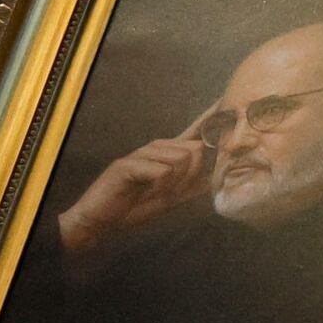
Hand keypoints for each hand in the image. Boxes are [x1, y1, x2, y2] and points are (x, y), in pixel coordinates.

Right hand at [54, 133, 214, 255]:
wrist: (100, 221)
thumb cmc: (131, 208)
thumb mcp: (168, 199)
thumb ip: (188, 189)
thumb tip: (211, 180)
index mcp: (165, 154)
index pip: (190, 132)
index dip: (208, 119)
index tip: (223, 101)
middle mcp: (154, 149)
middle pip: (193, 148)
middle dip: (192, 175)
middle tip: (174, 193)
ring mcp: (139, 154)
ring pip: (180, 158)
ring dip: (176, 183)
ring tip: (160, 194)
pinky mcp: (126, 164)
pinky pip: (162, 171)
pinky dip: (162, 187)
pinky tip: (151, 194)